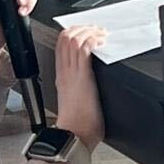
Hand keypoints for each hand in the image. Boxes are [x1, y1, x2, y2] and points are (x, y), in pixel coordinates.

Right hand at [55, 24, 106, 151]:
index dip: (74, 33)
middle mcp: (65, 71)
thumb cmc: (78, 124)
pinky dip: (93, 40)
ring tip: (101, 34)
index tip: (87, 32)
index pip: (61, 45)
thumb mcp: (75, 100)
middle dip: (82, 27)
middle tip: (96, 29)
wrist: (75, 135)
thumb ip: (80, 89)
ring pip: (73, 39)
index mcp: (62, 76)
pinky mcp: (82, 77)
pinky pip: (84, 49)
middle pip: (65, 37)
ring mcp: (72, 73)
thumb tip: (91, 87)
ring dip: (89, 31)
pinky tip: (101, 43)